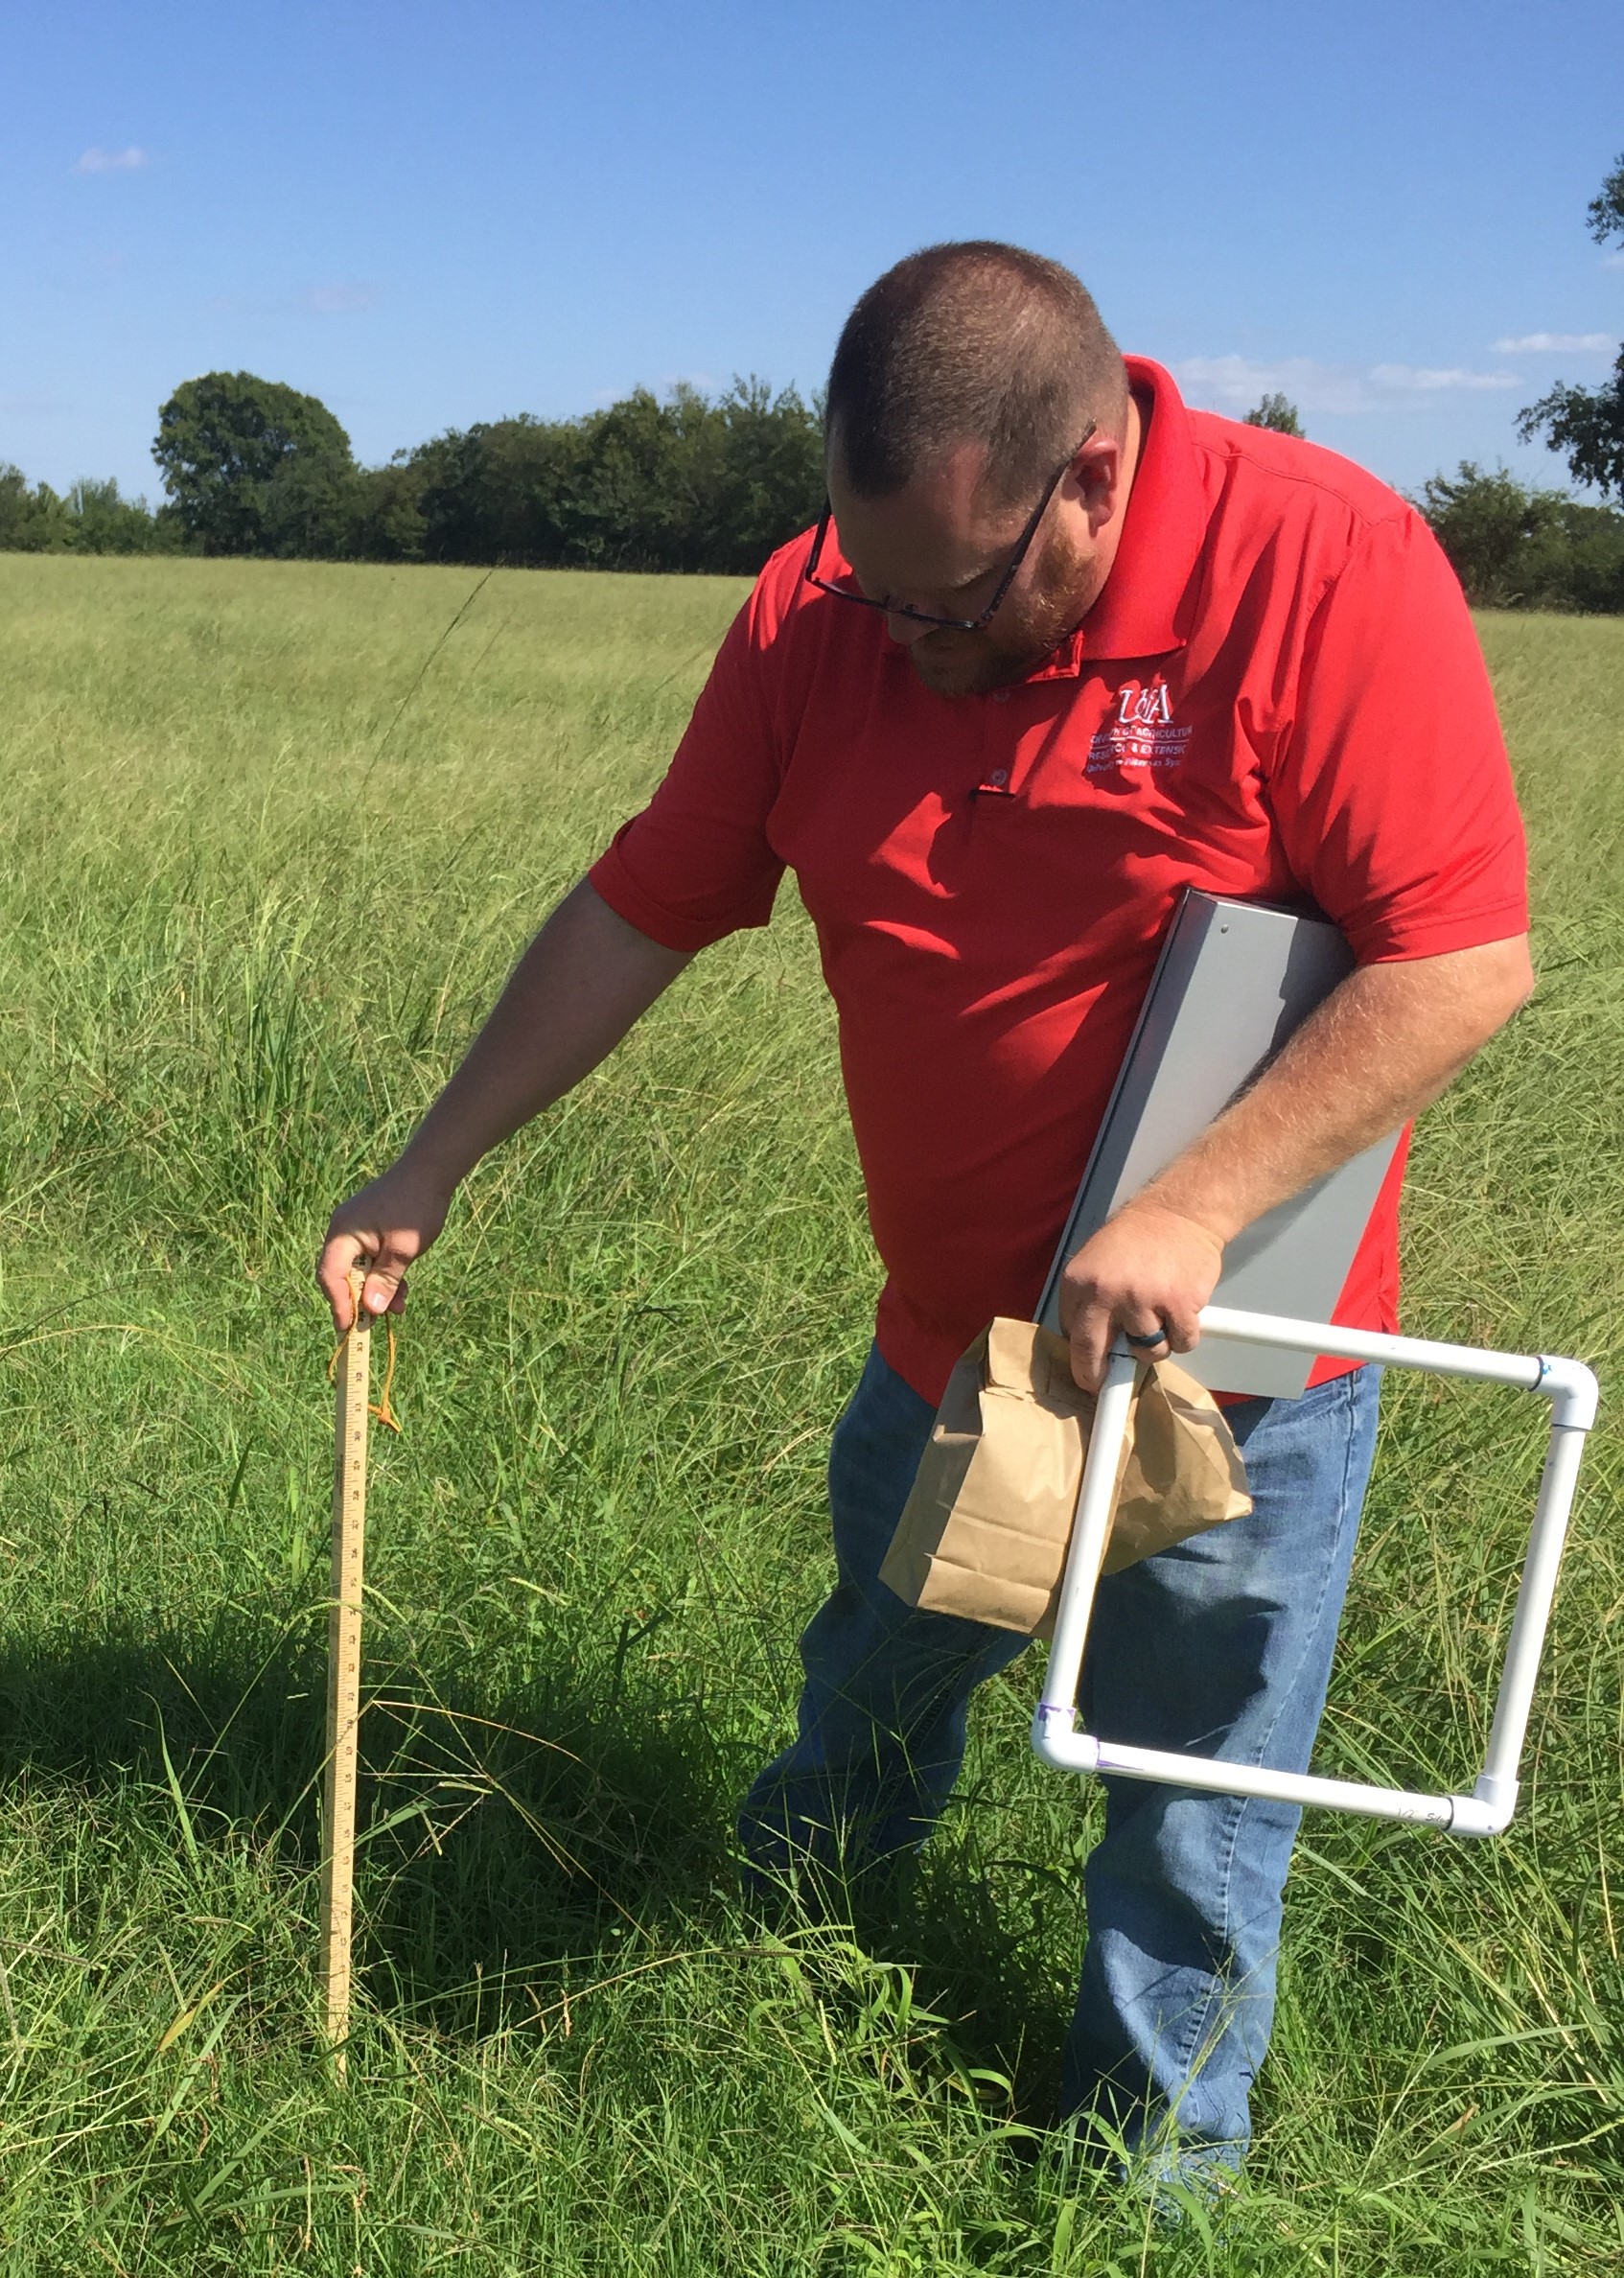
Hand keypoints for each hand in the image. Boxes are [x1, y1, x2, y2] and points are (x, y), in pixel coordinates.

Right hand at [317, 1157, 455, 1331]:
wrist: (430, 1172)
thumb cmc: (416, 1206)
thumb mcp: (403, 1249)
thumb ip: (385, 1280)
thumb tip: (371, 1310)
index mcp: (342, 1234)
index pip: (330, 1275)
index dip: (338, 1303)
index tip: (349, 1327)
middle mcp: (342, 1232)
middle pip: (341, 1276)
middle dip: (359, 1300)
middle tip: (376, 1323)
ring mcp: (355, 1231)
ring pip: (358, 1271)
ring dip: (376, 1291)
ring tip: (400, 1308)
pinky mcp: (369, 1232)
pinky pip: (369, 1261)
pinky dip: (383, 1276)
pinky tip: (402, 1290)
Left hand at [1057, 1199, 1225, 1392]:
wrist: (1179, 1213)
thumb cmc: (1137, 1239)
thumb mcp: (1094, 1263)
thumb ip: (1086, 1303)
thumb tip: (1084, 1347)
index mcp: (1080, 1282)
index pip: (1074, 1338)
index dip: (1082, 1366)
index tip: (1088, 1379)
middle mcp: (1108, 1292)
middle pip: (1097, 1353)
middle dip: (1102, 1375)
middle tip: (1110, 1382)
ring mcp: (1144, 1300)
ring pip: (1148, 1352)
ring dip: (1156, 1344)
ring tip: (1159, 1315)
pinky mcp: (1180, 1304)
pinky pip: (1181, 1343)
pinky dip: (1184, 1335)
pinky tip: (1180, 1311)